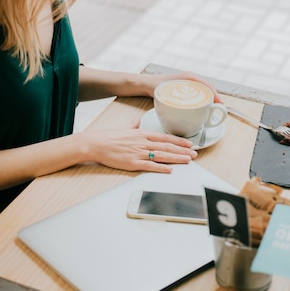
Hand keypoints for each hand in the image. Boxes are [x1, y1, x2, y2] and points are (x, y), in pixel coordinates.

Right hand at [80, 127, 197, 172]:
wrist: (95, 143)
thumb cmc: (108, 137)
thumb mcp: (125, 128)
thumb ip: (135, 125)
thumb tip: (139, 120)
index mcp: (142, 133)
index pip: (165, 137)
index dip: (179, 141)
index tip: (189, 144)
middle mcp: (142, 142)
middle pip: (167, 147)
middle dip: (183, 151)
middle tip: (194, 154)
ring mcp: (138, 153)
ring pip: (162, 156)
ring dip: (176, 158)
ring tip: (188, 161)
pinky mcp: (132, 163)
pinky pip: (149, 166)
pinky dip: (160, 168)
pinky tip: (170, 169)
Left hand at [142, 72, 222, 102]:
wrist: (146, 83)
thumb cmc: (155, 86)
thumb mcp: (168, 94)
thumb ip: (179, 102)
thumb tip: (191, 111)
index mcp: (189, 77)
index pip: (208, 86)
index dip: (215, 96)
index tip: (220, 105)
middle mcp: (190, 78)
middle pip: (208, 88)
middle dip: (214, 98)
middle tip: (219, 109)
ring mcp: (188, 82)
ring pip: (203, 90)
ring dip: (209, 98)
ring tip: (213, 109)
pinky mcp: (185, 87)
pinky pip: (197, 92)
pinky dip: (202, 98)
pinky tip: (202, 106)